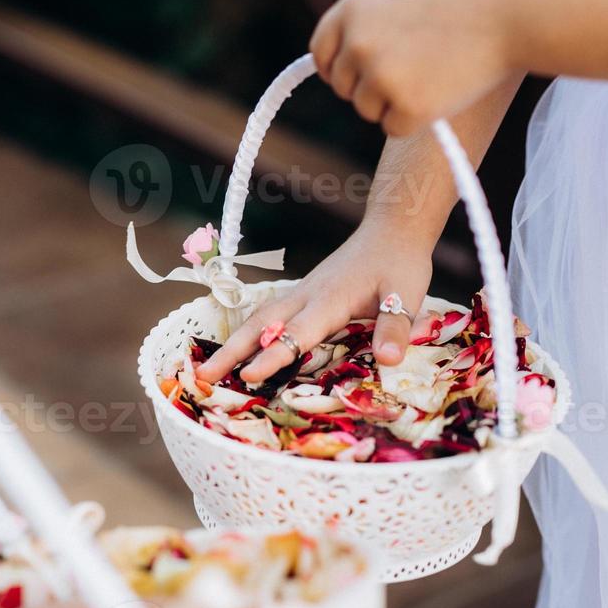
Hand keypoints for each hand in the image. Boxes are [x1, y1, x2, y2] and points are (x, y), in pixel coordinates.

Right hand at [198, 220, 436, 384]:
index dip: (272, 357)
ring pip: (258, 321)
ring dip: (232, 345)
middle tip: (201, 377)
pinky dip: (248, 335)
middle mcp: (306, 297)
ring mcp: (300, 295)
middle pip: (260, 326)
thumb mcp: (406, 294)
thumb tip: (390, 361)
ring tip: (208, 370)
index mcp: (329, 300)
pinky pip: (268, 317)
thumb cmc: (399, 262)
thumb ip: (396, 327)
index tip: (247, 376)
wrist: (389, 230)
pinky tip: (239, 351)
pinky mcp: (302, 296)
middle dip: (230, 352)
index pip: (295, 333)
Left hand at [311, 0, 514, 137]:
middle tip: (412, 74)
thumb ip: (371, 16)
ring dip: (395, 103)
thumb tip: (348, 44)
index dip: (335, 67)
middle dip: (369, 87)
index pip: (320, 51)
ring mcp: (380, 78)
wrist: (514, 7)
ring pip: (369, 110)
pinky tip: (447, 91)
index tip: (354, 76)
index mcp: (352, 8)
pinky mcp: (407, 108)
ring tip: (437, 74)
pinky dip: (418, 119)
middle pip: (344, 86)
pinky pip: (396, 128)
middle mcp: (357, 44)